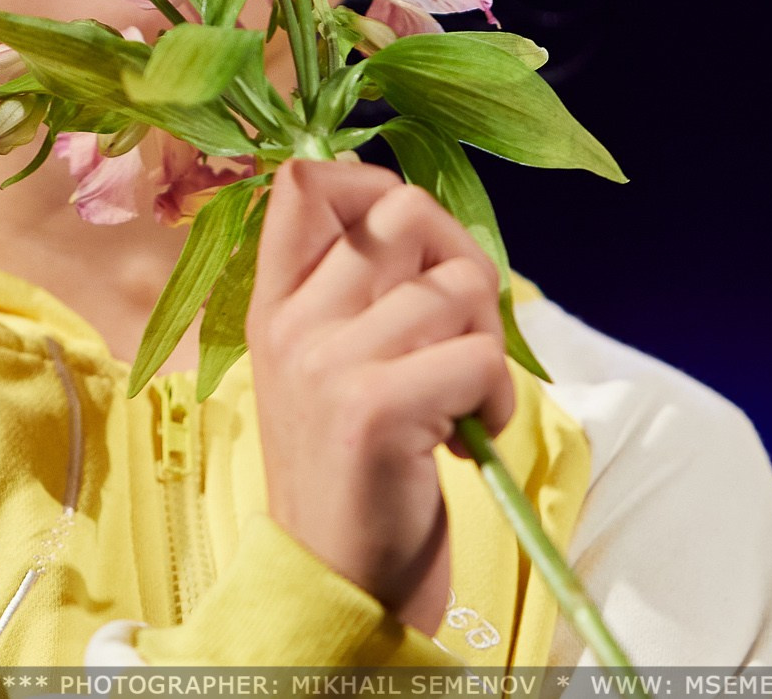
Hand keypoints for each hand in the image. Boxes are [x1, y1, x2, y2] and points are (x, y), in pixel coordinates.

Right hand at [247, 157, 514, 634]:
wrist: (337, 588)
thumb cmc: (355, 478)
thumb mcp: (328, 371)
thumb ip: (355, 294)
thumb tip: (419, 216)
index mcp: (273, 307)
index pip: (303, 183)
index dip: (372, 182)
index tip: (412, 243)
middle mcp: (291, 324)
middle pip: (403, 214)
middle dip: (461, 262)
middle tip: (460, 331)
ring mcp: (327, 363)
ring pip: (456, 286)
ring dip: (485, 342)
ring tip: (459, 399)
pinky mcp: (374, 408)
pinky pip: (480, 355)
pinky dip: (498, 399)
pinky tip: (468, 434)